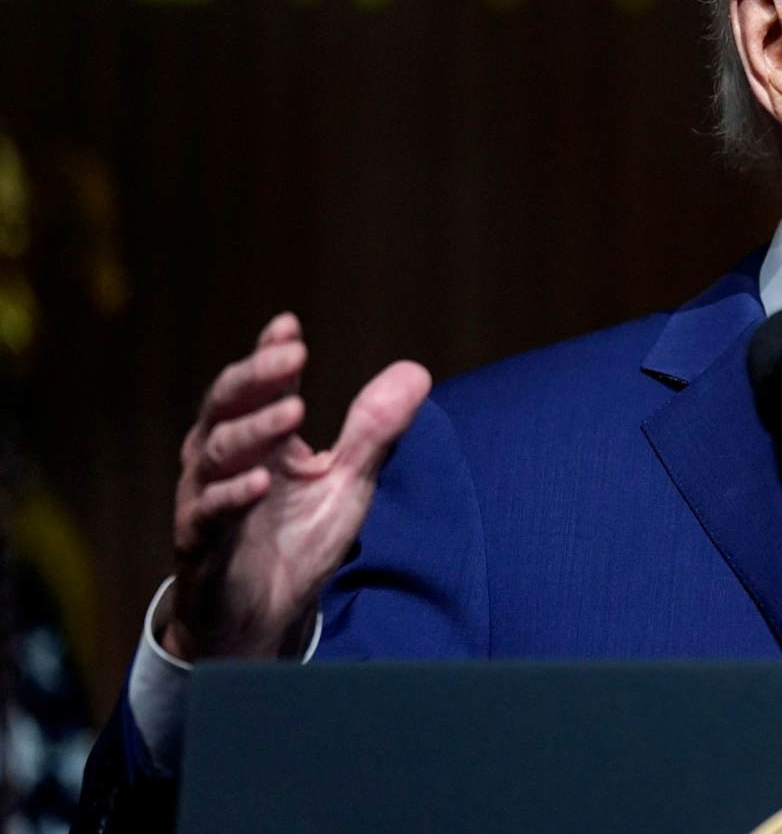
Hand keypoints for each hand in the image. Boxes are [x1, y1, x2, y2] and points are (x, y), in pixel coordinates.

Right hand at [163, 313, 430, 660]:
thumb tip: (416, 371)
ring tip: (291, 410)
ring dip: (254, 429)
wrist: (260, 618)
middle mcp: (221, 462)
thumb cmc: (295, 541)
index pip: (259, 387)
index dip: (269, 356)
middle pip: (227, 406)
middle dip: (257, 377)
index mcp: (257, 441)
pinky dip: (232, 496)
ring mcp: (205, 501)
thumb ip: (374, 430)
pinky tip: (260, 481)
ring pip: (217, 454)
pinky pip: (209, 516)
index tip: (289, 326)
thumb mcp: (346, 482)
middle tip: (292, 352)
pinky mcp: (200, 547)